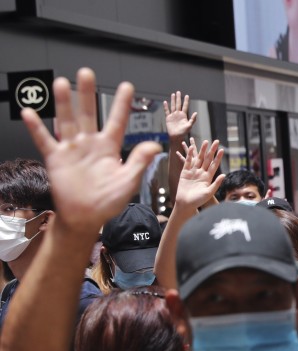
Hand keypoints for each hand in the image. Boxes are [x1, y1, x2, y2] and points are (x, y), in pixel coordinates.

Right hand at [23, 68, 160, 233]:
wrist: (86, 217)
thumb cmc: (109, 202)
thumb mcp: (128, 182)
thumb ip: (139, 162)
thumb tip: (154, 146)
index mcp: (110, 148)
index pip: (117, 122)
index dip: (122, 105)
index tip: (127, 86)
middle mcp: (90, 144)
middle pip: (89, 114)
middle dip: (87, 94)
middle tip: (86, 73)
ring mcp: (72, 149)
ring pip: (68, 121)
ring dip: (64, 103)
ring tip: (62, 83)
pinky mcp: (56, 158)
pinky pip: (45, 140)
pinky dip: (37, 127)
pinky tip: (29, 112)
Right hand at [163, 90, 196, 138]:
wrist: (176, 137)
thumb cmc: (183, 132)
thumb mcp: (189, 126)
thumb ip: (192, 119)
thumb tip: (196, 113)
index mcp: (184, 115)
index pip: (185, 106)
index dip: (186, 101)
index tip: (187, 95)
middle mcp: (178, 114)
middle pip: (178, 104)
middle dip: (178, 98)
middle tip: (178, 92)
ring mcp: (173, 116)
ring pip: (173, 106)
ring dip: (173, 100)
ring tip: (173, 94)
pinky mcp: (168, 118)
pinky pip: (167, 111)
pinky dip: (166, 107)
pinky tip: (165, 102)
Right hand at [175, 138, 224, 208]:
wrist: (185, 204)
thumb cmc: (198, 201)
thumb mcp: (209, 192)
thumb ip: (216, 183)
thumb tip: (224, 175)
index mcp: (208, 177)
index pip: (215, 165)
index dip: (218, 157)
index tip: (222, 150)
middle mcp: (201, 173)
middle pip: (208, 159)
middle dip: (212, 150)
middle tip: (216, 141)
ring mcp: (193, 172)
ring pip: (198, 158)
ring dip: (202, 150)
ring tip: (206, 142)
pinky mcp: (185, 172)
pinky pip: (187, 162)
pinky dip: (189, 155)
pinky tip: (191, 148)